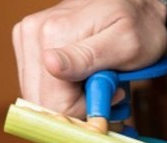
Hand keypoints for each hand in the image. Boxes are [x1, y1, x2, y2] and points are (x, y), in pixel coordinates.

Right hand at [12, 0, 166, 116]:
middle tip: (105, 88)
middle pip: (42, 101)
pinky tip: (83, 76)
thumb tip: (50, 65)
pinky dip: (63, 90)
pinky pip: (40, 85)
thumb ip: (87, 58)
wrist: (136, 6)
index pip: (53, 101)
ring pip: (39, 96)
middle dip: (76, 105)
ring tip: (97, 79)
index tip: (108, 93)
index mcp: (53, 34)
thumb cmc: (138, 25)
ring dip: (70, 99)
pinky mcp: (29, 45)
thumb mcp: (126, 44)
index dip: (83, 108)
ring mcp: (28, 39)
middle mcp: (33, 34)